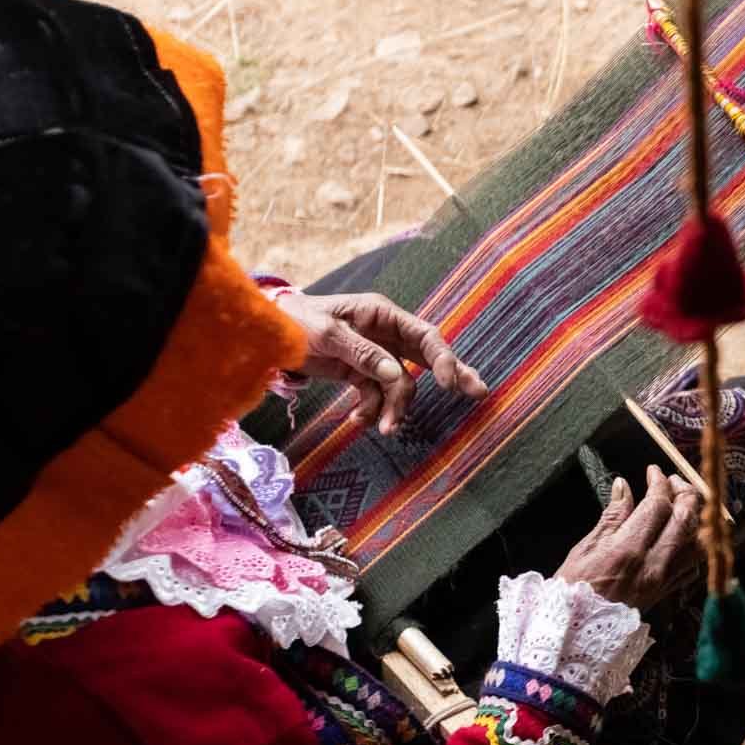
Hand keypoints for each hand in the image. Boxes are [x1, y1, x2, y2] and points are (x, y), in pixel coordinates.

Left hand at [274, 291, 486, 433]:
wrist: (265, 333)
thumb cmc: (294, 321)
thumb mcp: (326, 333)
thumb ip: (362, 353)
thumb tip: (395, 374)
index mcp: (382, 315)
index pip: (424, 335)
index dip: (443, 358)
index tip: (449, 383)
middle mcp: (385, 334)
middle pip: (427, 357)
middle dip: (451, 376)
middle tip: (478, 393)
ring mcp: (374, 356)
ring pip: (401, 385)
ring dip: (396, 408)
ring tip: (386, 429)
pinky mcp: (359, 374)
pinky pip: (376, 396)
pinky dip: (370, 410)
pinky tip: (356, 420)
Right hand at [555, 467, 703, 608]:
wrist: (575, 636)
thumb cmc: (572, 592)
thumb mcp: (584, 549)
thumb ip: (611, 516)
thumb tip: (623, 486)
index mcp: (628, 550)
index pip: (658, 505)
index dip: (659, 482)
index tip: (653, 472)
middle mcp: (653, 565)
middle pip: (686, 518)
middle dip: (684, 492)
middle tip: (672, 481)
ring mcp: (664, 580)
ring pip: (697, 541)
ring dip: (695, 517)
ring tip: (683, 503)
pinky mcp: (667, 592)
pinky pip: (693, 564)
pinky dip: (694, 544)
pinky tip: (684, 535)